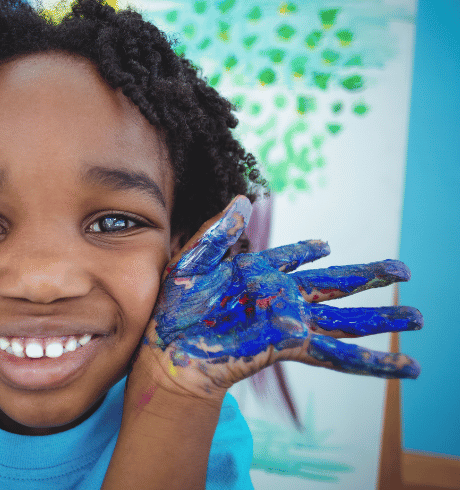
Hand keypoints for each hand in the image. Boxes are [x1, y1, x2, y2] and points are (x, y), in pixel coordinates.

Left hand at [143, 196, 420, 398]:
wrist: (169, 350)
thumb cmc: (173, 308)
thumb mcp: (191, 261)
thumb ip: (218, 232)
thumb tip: (241, 199)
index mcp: (257, 274)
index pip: (289, 258)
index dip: (306, 251)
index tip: (324, 245)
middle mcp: (280, 297)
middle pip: (335, 285)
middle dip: (368, 276)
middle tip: (403, 268)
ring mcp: (289, 322)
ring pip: (346, 321)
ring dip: (382, 319)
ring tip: (417, 316)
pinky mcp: (290, 346)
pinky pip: (336, 355)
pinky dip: (370, 362)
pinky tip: (401, 366)